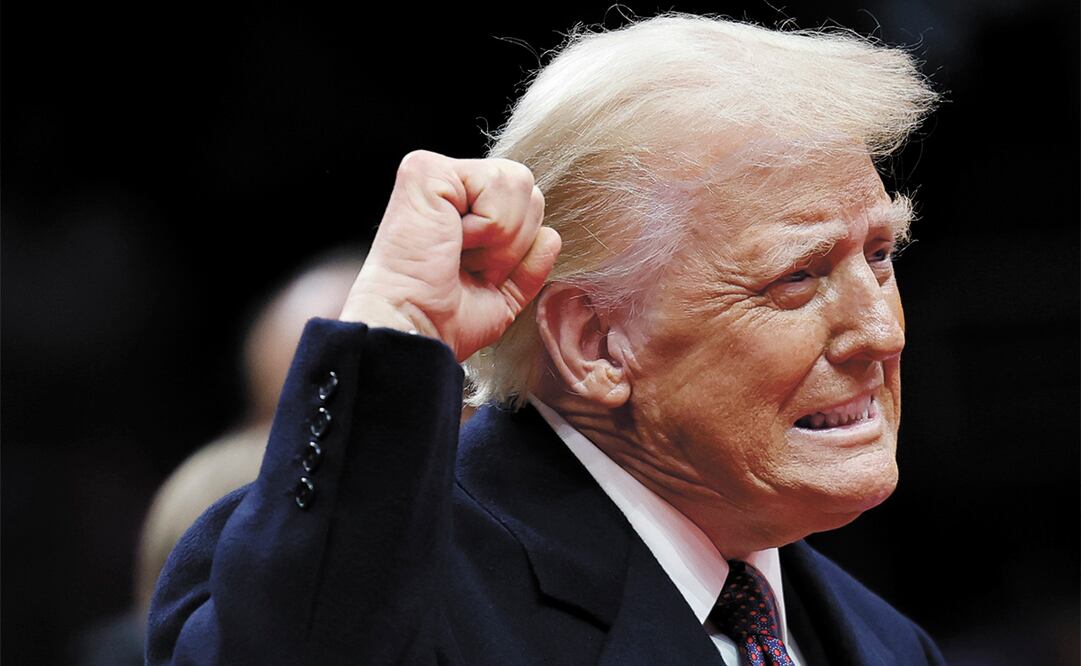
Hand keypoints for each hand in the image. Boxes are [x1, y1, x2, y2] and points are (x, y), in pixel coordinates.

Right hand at [340, 150, 560, 361]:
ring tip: (461, 253)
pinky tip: (453, 240)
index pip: (527, 206)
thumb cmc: (446, 319)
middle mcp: (449, 187)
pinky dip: (487, 225)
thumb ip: (529, 265)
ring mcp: (436, 174)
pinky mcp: (427, 170)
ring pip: (519, 181)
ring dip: (500, 236)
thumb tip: (551, 236)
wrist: (418, 330)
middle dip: (512, 242)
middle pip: (529, 190)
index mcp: (463, 212)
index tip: (477, 275)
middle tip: (470, 265)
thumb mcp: (502, 294)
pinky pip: (496, 182)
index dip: (516, 250)